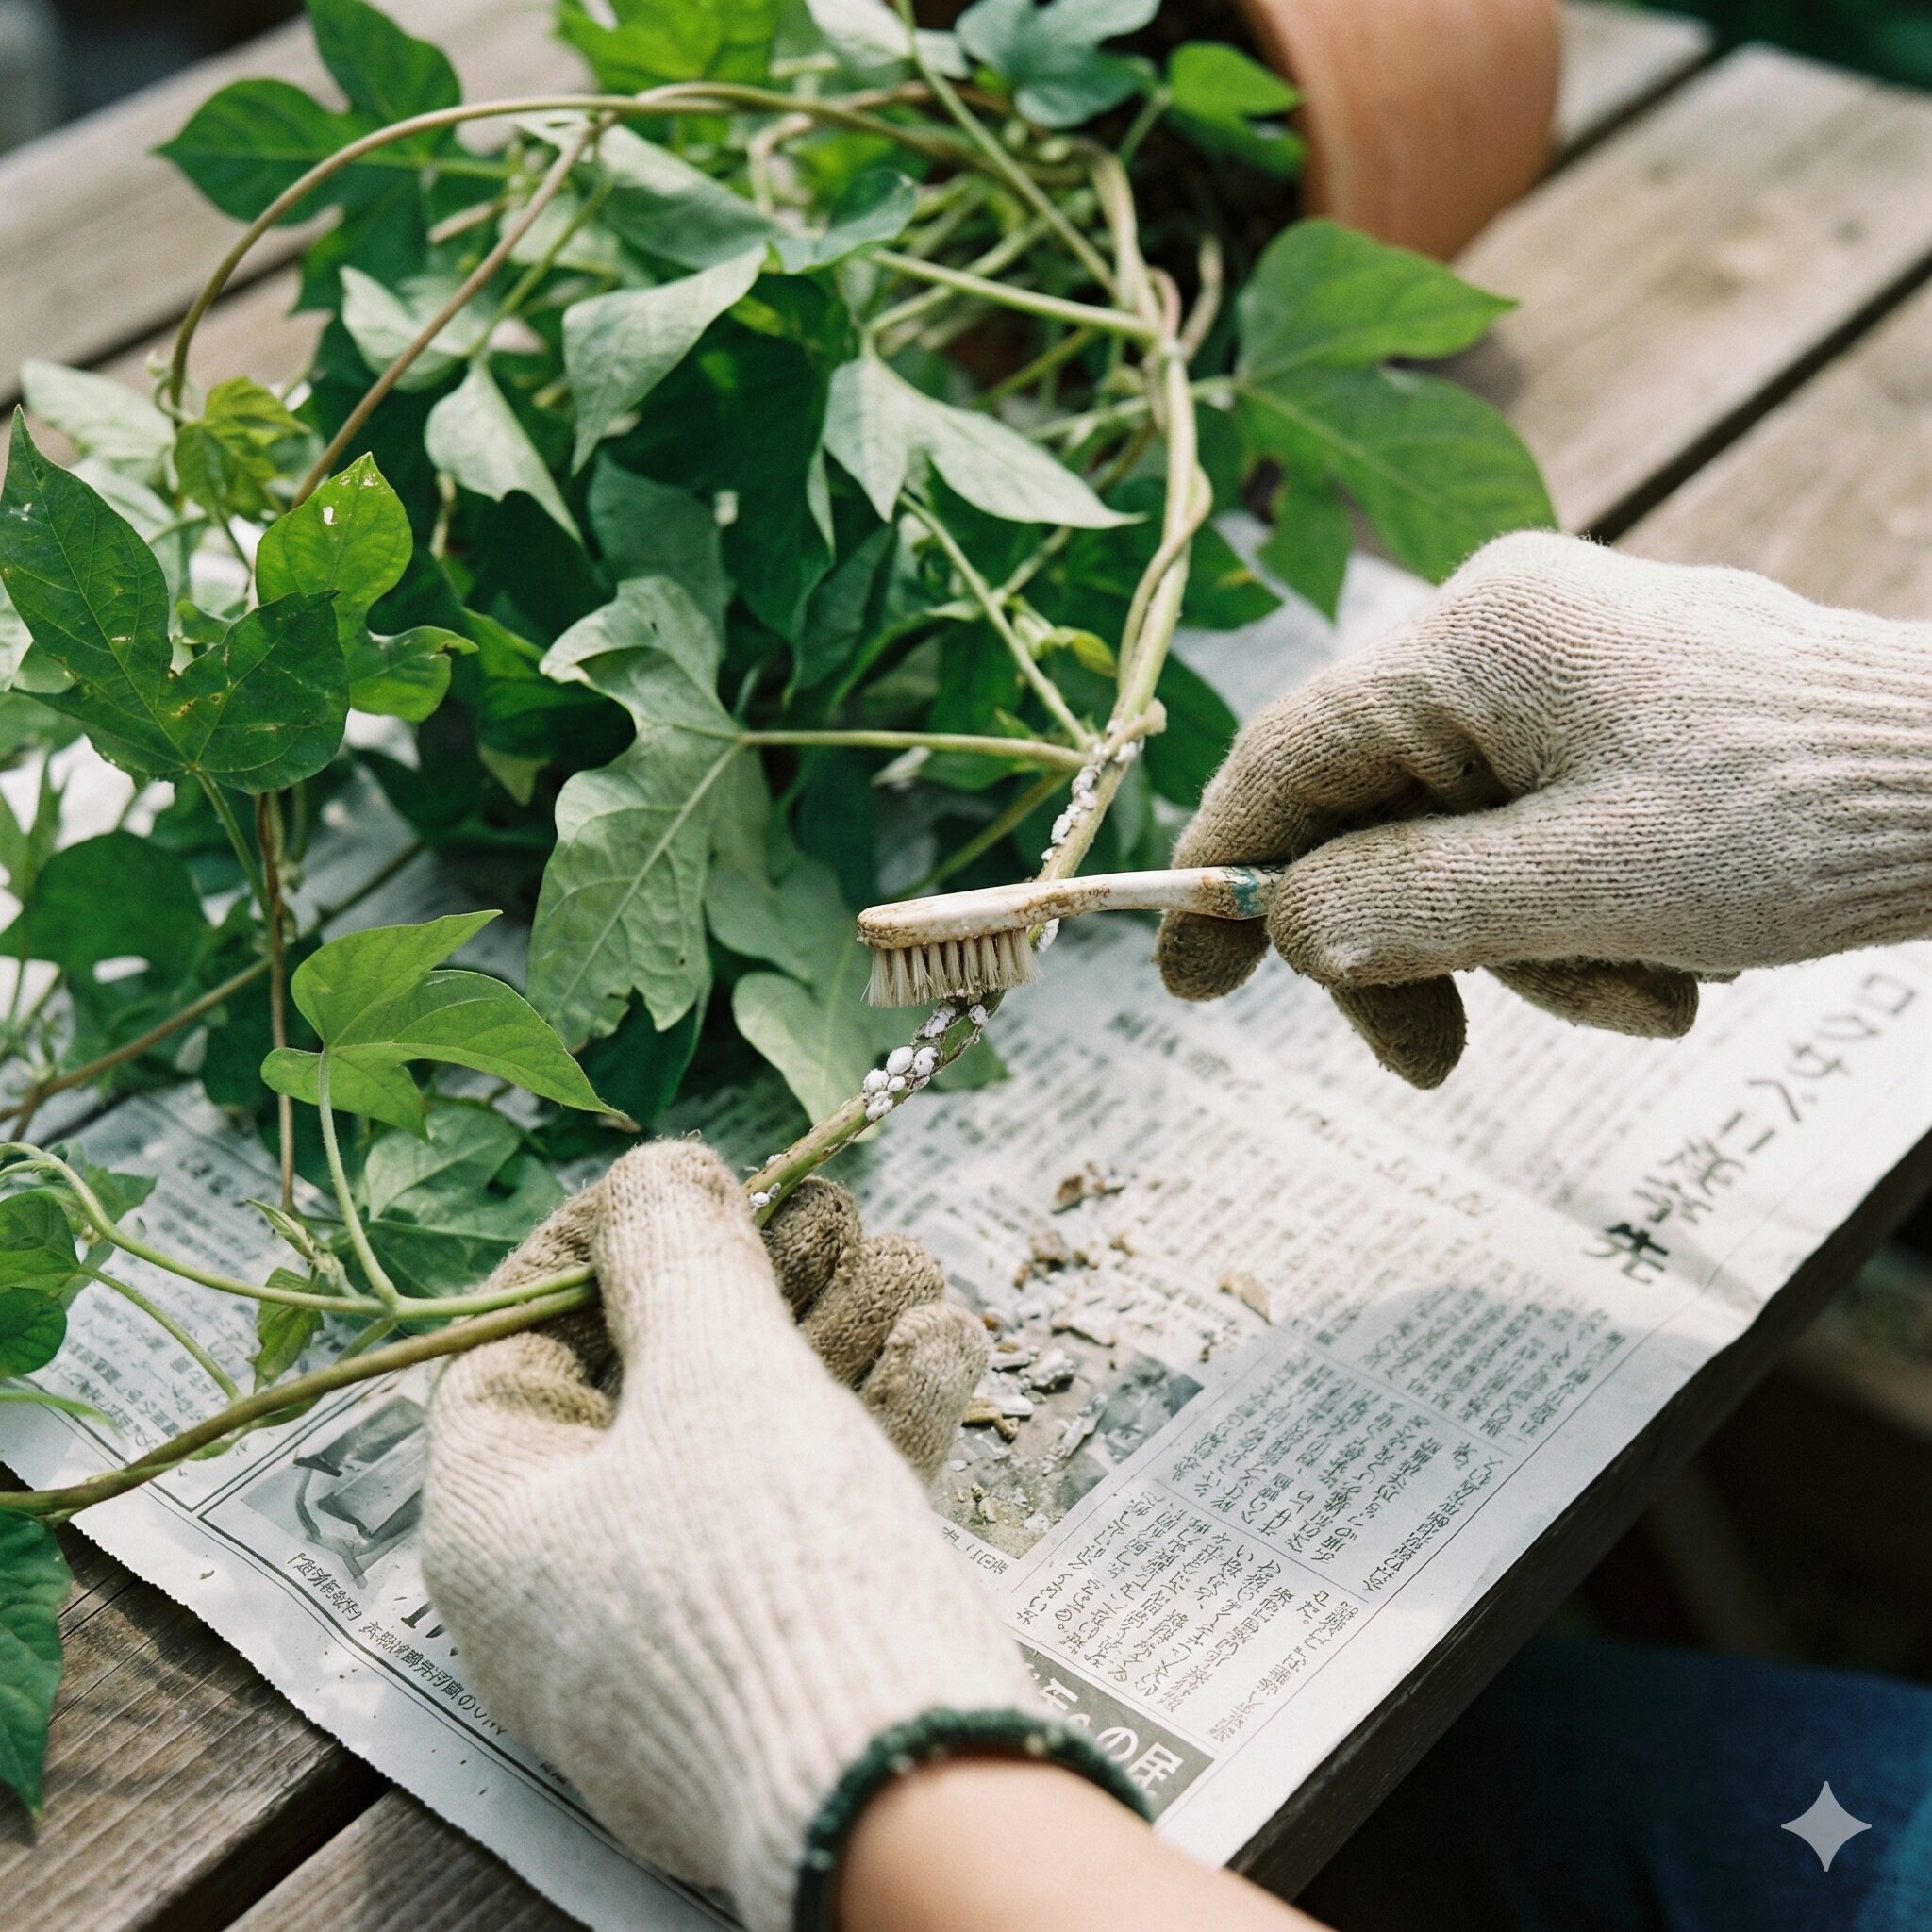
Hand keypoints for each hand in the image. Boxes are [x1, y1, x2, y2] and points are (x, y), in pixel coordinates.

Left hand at [423, 1143, 1128, 1931]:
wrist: (902, 1786)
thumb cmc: (762, 1568)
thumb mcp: (714, 1375)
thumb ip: (682, 1257)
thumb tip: (659, 1174)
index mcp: (501, 1517)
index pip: (515, 1345)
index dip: (597, 1248)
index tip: (684, 1185)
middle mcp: (577, 1575)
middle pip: (657, 1381)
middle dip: (759, 1284)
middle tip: (832, 1213)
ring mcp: (687, 1615)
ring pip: (753, 1434)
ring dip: (840, 1337)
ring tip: (911, 1263)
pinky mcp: (785, 1639)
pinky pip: (814, 1503)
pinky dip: (877, 1418)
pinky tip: (944, 1344)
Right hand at [1158, 532, 1931, 1085]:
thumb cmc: (1801, 822)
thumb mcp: (1581, 888)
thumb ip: (1408, 906)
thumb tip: (1284, 925)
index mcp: (1476, 639)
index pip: (1288, 757)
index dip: (1223, 872)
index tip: (1188, 982)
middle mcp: (1506, 633)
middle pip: (1373, 813)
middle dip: (1406, 948)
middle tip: (1429, 1064)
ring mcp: (1568, 672)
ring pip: (1459, 841)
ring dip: (1522, 951)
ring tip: (1641, 1001)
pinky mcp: (1621, 718)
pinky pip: (1536, 835)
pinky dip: (1575, 922)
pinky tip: (1666, 966)